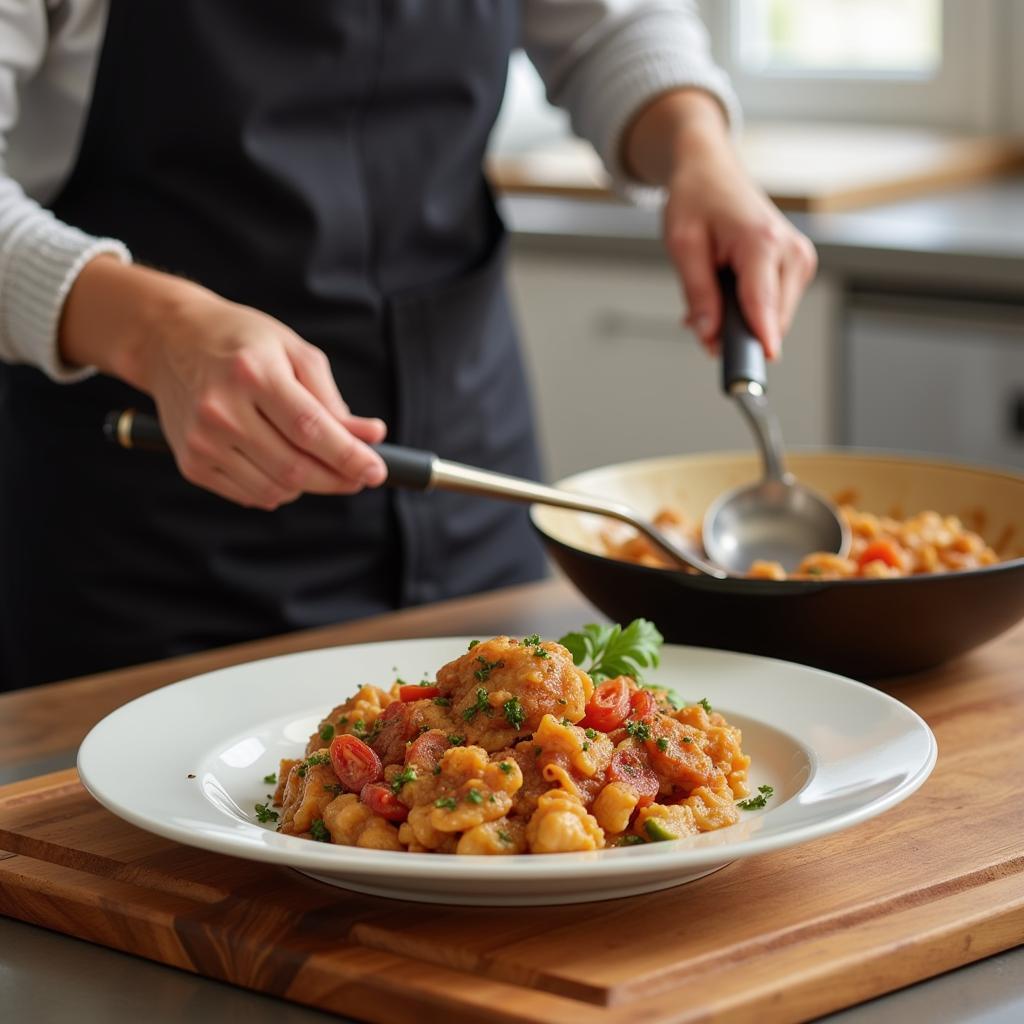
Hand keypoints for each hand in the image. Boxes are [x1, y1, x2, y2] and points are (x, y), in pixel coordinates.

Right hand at [59, 259, 386, 508]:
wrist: (169, 339)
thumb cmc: (243, 343)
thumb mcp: (293, 352)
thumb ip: (332, 399)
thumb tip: (371, 436)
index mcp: (253, 374)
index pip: (310, 429)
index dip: (348, 456)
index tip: (377, 470)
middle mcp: (222, 410)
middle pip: (294, 467)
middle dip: (337, 478)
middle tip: (360, 475)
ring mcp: (202, 440)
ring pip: (276, 489)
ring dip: (309, 485)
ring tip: (317, 463)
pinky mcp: (191, 463)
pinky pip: (250, 495)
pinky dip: (278, 490)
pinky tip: (282, 465)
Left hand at [623, 90, 816, 358]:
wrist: (712, 170)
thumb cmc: (697, 199)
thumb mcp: (683, 245)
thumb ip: (698, 294)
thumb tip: (708, 335)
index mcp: (762, 242)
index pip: (763, 306)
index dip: (757, 342)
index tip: (753, 372)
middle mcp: (791, 251)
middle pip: (770, 321)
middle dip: (734, 331)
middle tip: (699, 317)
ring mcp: (800, 260)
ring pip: (773, 320)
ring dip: (740, 320)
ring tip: (714, 288)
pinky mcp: (798, 267)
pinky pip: (774, 308)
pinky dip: (749, 309)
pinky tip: (729, 288)